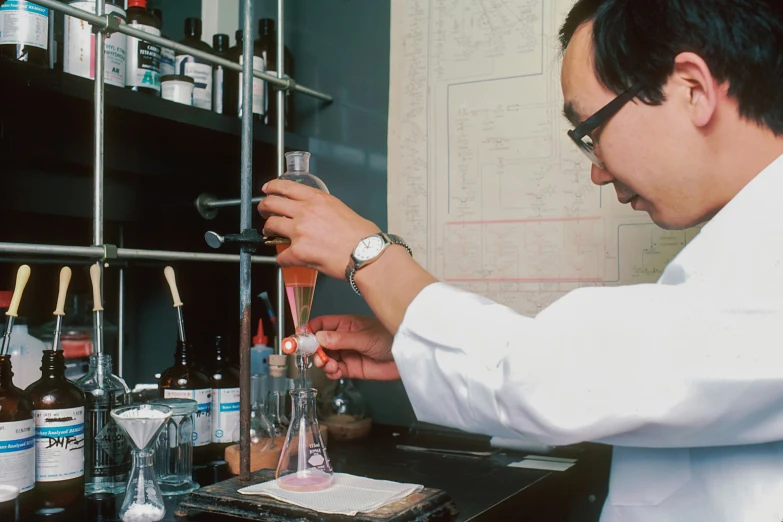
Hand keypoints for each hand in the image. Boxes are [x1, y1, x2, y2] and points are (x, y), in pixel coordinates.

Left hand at [258, 180, 379, 279]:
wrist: (366, 253)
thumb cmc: (362, 235)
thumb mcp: (341, 209)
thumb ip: (323, 208)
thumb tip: (315, 215)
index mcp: (317, 199)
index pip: (286, 187)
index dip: (272, 187)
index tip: (268, 189)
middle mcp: (305, 211)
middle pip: (272, 203)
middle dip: (263, 207)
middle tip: (264, 212)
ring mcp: (299, 231)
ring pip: (271, 226)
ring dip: (269, 231)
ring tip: (272, 235)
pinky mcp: (298, 252)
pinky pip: (281, 256)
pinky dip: (282, 259)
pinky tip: (287, 260)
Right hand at [308, 314, 399, 380]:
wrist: (406, 359)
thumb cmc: (390, 339)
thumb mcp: (364, 337)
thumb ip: (341, 339)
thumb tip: (319, 337)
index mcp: (345, 324)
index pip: (321, 324)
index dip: (309, 330)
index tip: (300, 339)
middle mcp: (342, 338)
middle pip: (318, 343)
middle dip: (313, 350)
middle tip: (315, 356)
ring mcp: (346, 353)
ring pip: (324, 357)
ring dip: (322, 362)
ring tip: (329, 364)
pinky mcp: (351, 368)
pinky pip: (334, 370)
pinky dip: (330, 372)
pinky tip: (335, 370)